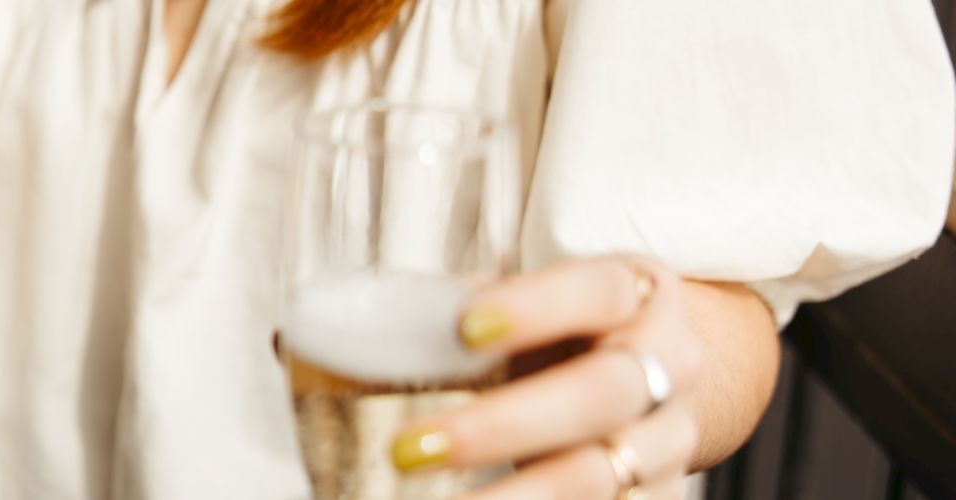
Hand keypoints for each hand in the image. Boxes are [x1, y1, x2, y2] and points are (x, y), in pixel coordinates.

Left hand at [390, 256, 710, 499]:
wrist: (661, 378)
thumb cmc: (569, 332)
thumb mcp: (529, 304)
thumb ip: (447, 312)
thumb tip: (312, 331)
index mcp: (632, 293)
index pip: (595, 292)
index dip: (537, 309)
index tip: (465, 328)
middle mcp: (665, 364)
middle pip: (599, 395)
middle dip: (502, 426)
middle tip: (409, 448)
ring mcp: (667, 438)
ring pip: (600, 473)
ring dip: (516, 497)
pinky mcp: (657, 493)